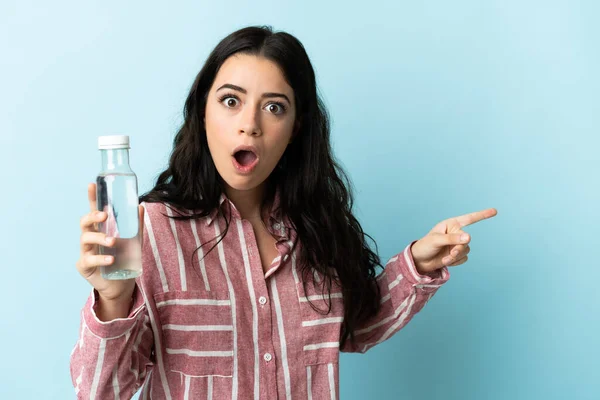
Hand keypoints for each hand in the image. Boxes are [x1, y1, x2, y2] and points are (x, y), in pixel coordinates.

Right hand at [75, 183, 144, 302]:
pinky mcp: (84, 266)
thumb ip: (135, 225)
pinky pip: (89, 260)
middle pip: (84, 222)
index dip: (92, 197)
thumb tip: (140, 205)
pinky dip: (100, 259)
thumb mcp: (134, 240)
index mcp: (101, 229)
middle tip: (104, 216)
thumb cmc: (124, 258)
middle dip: (93, 217)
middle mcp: (90, 238)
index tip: (92, 184)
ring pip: (85, 239)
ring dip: (100, 238)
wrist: (122, 284)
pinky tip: (111, 259)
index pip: (94, 210)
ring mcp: (85, 251)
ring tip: (113, 242)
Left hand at [410, 208, 497, 274]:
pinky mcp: (457, 254)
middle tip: (450, 254)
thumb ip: (452, 239)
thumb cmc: (425, 246)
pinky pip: (464, 258)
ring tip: (445, 259)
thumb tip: (469, 237)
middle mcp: (456, 233)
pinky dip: (455, 262)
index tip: (495, 211)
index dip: (482, 215)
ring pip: (466, 250)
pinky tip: (445, 261)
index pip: (469, 219)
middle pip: (467, 240)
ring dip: (456, 257)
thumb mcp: (437, 240)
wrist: (419, 261)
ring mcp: (457, 244)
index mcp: (451, 225)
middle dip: (458, 249)